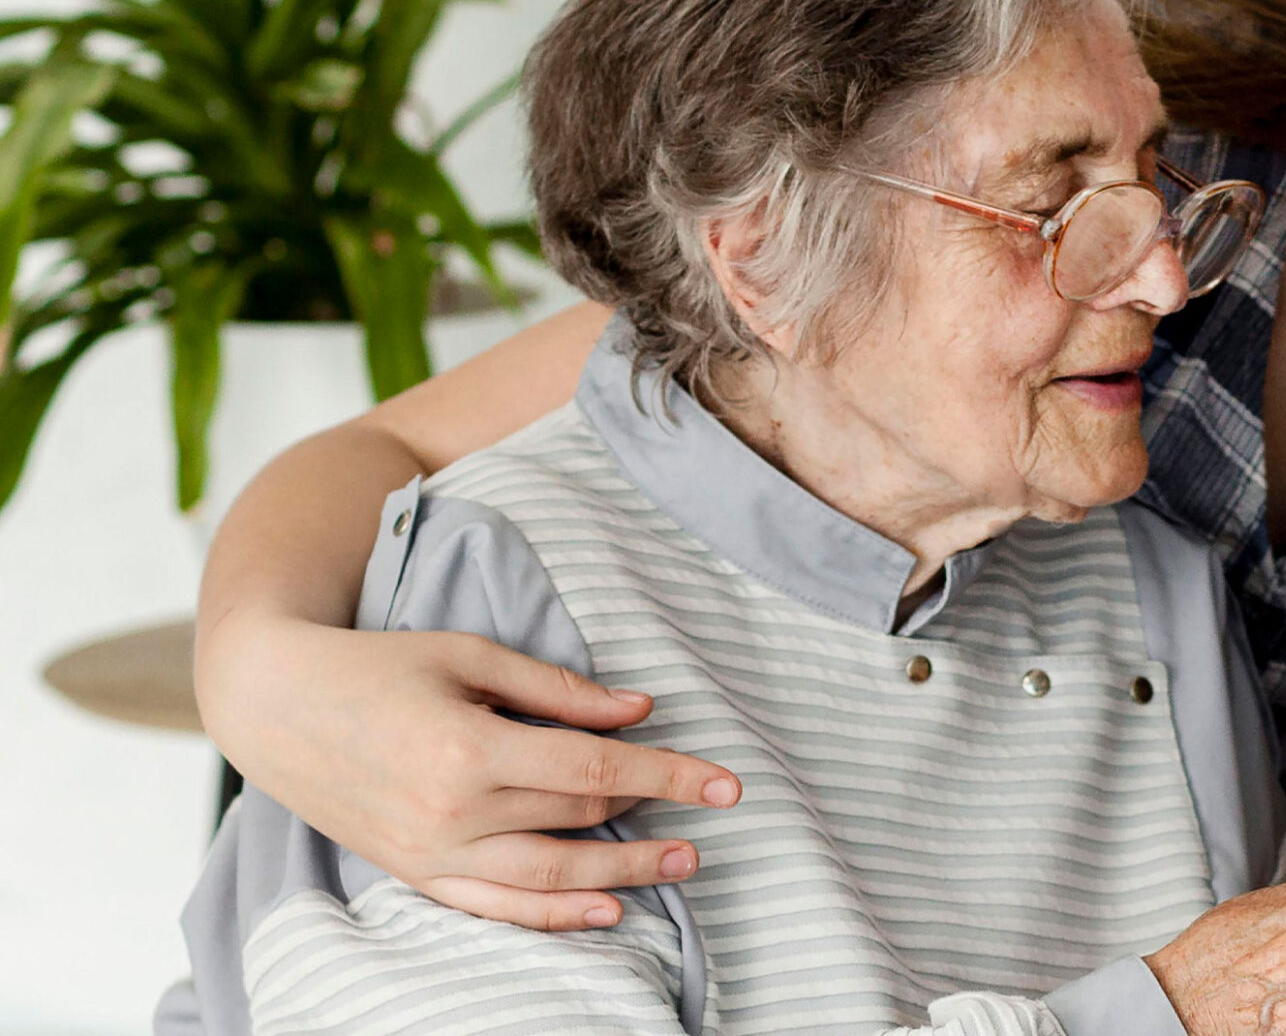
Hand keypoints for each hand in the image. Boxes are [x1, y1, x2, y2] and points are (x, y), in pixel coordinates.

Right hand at [195, 613, 741, 930]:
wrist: (272, 701)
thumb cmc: (376, 664)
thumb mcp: (470, 656)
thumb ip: (559, 690)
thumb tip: (640, 710)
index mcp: (468, 748)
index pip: (596, 772)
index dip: (669, 776)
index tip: (727, 783)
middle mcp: (451, 812)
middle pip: (578, 818)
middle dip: (651, 811)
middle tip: (709, 807)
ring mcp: (430, 852)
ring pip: (549, 875)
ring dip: (625, 873)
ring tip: (685, 863)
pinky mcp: (414, 872)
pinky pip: (495, 907)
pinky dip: (554, 914)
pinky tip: (605, 910)